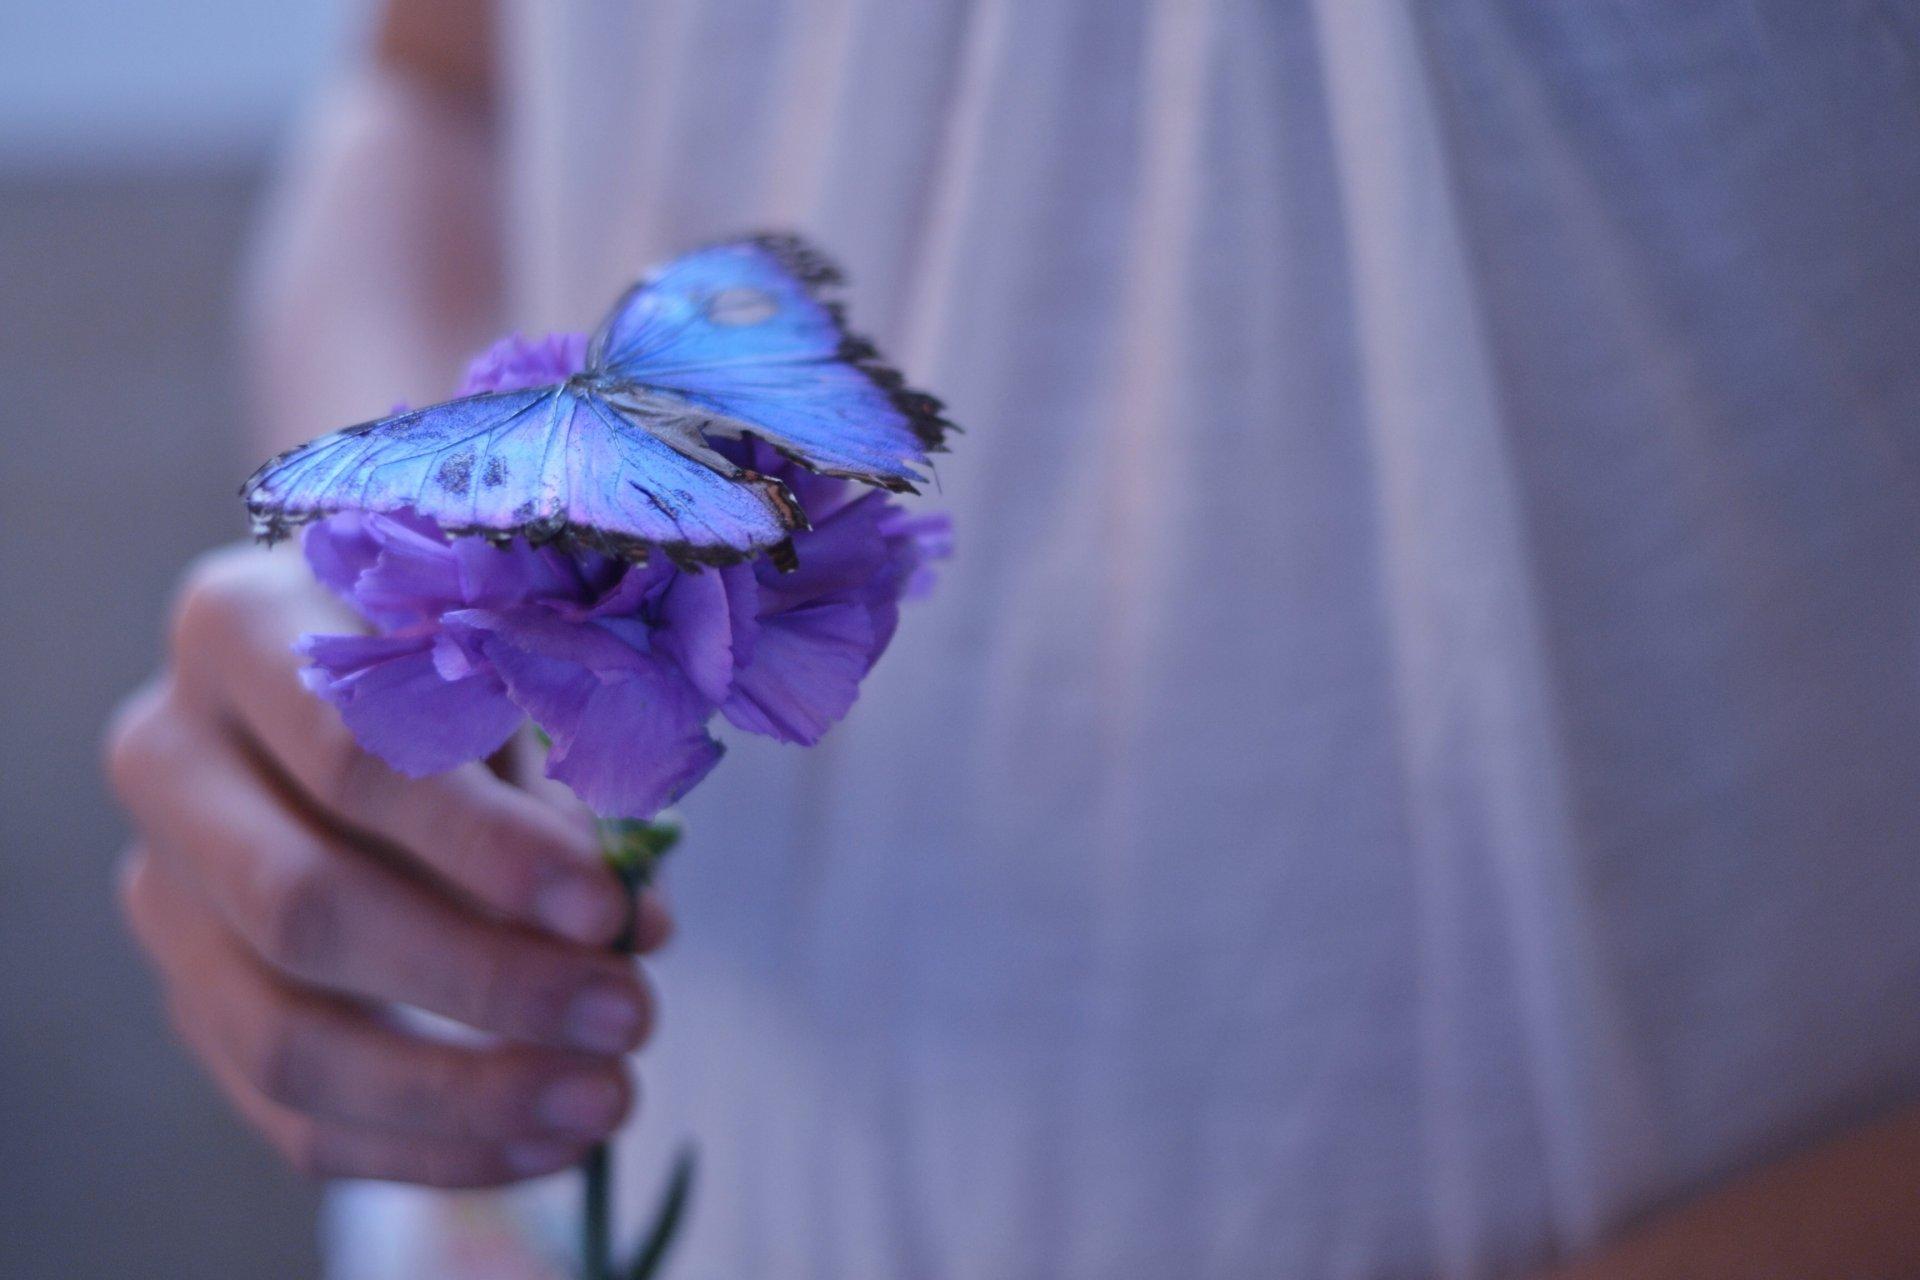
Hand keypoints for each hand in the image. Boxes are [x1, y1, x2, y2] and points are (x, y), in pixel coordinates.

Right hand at [106, 544, 671, 1187]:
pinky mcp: (191, 994)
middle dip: (484, 980)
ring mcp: (163, 890)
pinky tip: (544, 1141)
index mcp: (241, 629)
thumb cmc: (458, 652)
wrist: (350, 673)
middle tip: (630, 1014)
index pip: (353, 758)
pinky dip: (426, 1145)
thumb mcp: (511, 669)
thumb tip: (632, 931)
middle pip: (304, 908)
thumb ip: (560, 779)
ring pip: (282, 1035)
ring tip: (604, 1098)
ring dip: (460, 1092)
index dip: (484, 846)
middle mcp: (170, 758)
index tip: (608, 908)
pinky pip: (290, 1111)